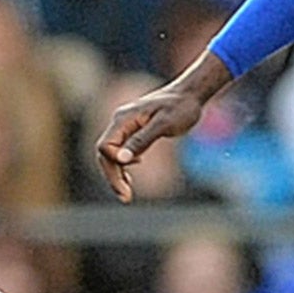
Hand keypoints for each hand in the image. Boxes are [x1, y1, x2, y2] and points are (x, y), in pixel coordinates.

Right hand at [94, 52, 234, 202]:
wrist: (190, 94)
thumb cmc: (181, 107)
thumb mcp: (164, 124)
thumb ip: (141, 140)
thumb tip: (121, 159)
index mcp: (123, 119)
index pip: (105, 147)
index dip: (114, 165)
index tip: (130, 181)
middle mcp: (120, 121)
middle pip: (104, 153)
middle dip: (112, 176)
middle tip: (126, 198)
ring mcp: (125, 126)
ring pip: (110, 154)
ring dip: (116, 174)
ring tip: (126, 195)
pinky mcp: (132, 130)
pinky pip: (119, 151)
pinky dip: (122, 166)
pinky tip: (130, 178)